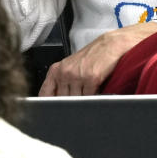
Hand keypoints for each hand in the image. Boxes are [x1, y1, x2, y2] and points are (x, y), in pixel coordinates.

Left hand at [39, 23, 156, 95]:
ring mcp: (78, 76)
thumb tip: (56, 103)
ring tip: (88, 97)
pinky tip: (97, 92)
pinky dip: (93, 99)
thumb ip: (62, 83)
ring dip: (82, 103)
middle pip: (62, 101)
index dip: (48, 106)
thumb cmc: (93, 56)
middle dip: (68, 106)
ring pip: (76, 101)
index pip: (45, 93)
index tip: (52, 112)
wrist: (110, 45)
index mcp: (57, 70)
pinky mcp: (91, 78)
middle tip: (76, 106)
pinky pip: (89, 98)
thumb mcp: (71, 67)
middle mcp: (65, 72)